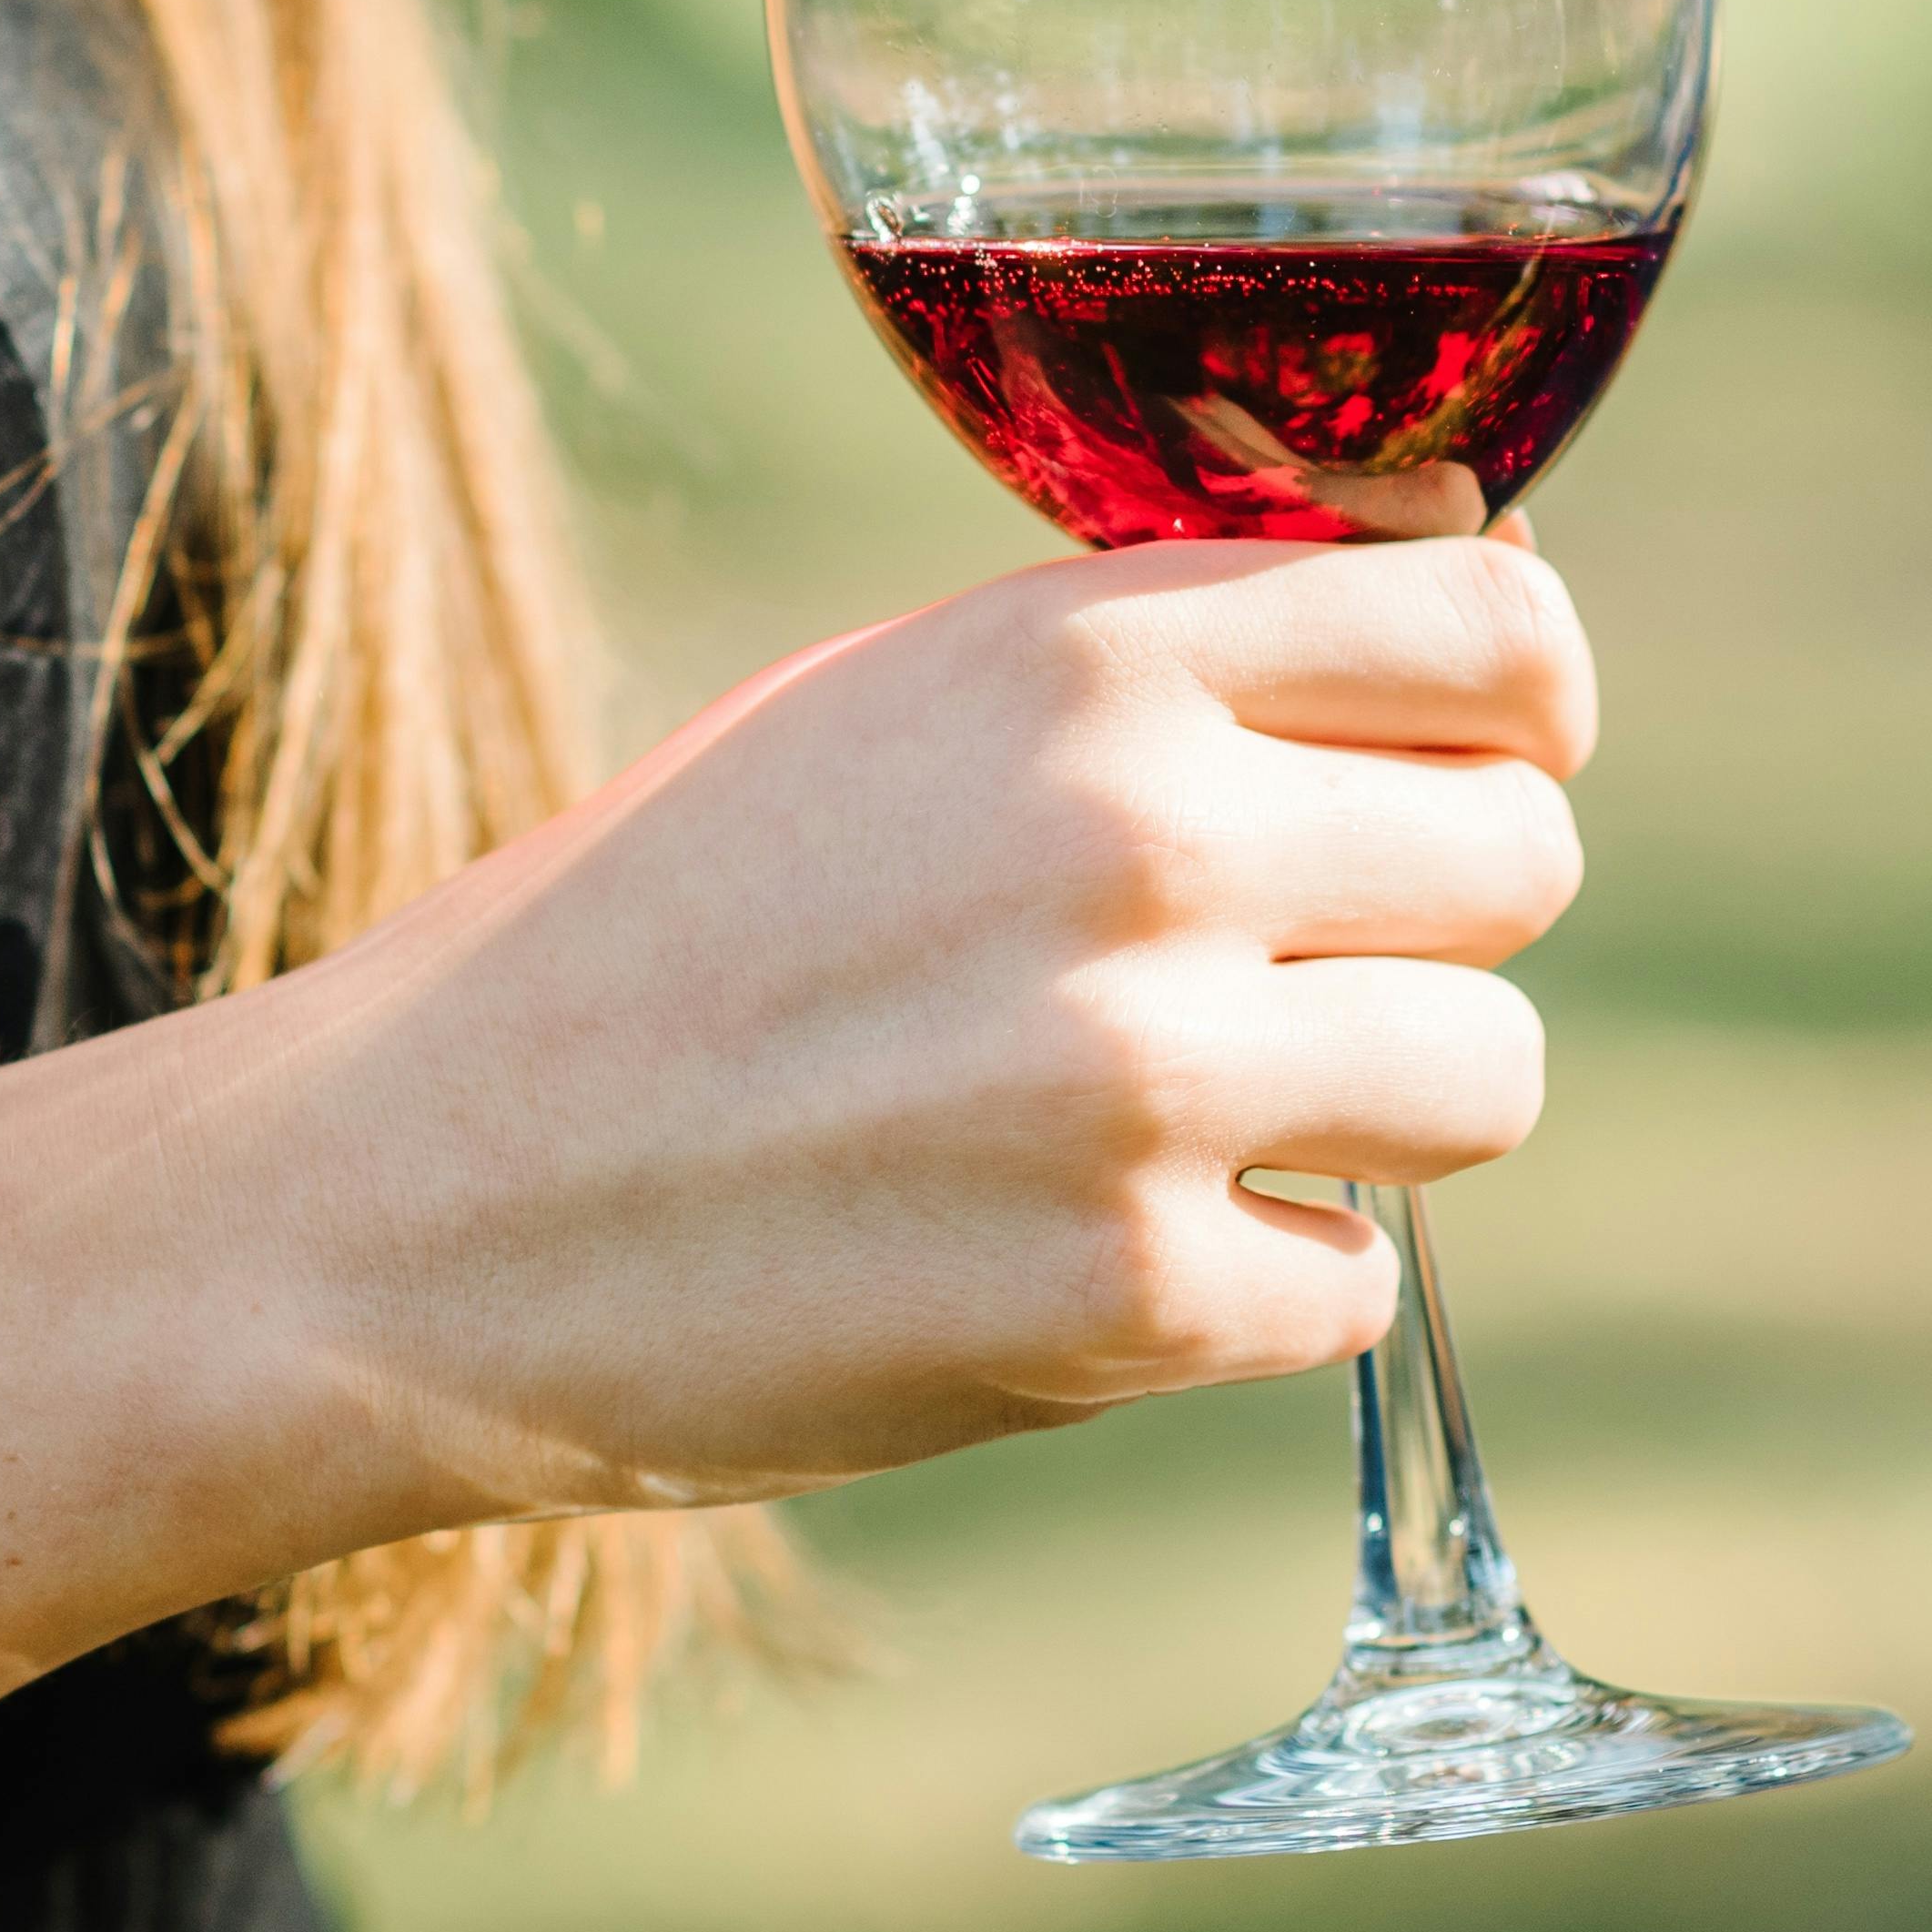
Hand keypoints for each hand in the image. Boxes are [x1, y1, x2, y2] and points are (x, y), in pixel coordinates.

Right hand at [0, 531, 1590, 1773]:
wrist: (406, 1205)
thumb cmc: (643, 941)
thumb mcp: (876, 712)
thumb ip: (1138, 672)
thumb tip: (1441, 659)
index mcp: (1076, 655)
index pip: (1501, 631)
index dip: (1511, 709)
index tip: (1462, 764)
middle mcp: (1139, 836)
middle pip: (1524, 857)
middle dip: (1421, 922)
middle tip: (1266, 974)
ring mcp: (1145, 1077)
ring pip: (1490, 1078)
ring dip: (1371, 1115)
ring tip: (1181, 1121)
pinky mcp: (1132, 1300)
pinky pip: (1356, 1287)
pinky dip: (1246, 1288)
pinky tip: (1074, 1253)